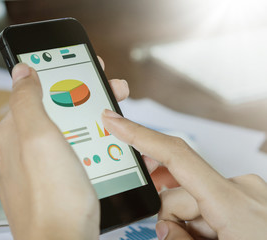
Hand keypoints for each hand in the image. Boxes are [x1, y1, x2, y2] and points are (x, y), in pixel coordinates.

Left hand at [0, 58, 128, 239]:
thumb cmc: (51, 199)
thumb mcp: (38, 138)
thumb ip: (27, 100)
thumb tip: (22, 71)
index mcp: (13, 133)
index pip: (36, 91)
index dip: (63, 75)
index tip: (86, 68)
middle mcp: (21, 150)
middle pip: (54, 111)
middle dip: (83, 97)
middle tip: (110, 91)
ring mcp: (37, 168)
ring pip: (64, 132)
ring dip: (88, 119)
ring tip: (112, 117)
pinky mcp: (53, 182)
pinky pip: (70, 154)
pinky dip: (87, 143)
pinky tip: (101, 145)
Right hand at [102, 110, 266, 239]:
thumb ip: (179, 238)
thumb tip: (164, 225)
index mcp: (235, 203)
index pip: (177, 156)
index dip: (140, 135)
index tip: (114, 121)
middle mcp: (243, 188)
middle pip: (180, 188)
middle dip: (169, 213)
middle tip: (176, 238)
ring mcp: (249, 193)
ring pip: (194, 197)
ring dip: (188, 221)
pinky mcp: (251, 198)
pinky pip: (211, 201)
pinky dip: (202, 218)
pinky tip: (211, 235)